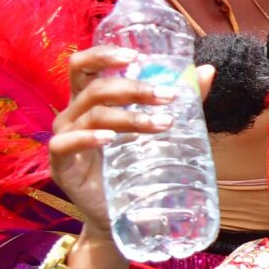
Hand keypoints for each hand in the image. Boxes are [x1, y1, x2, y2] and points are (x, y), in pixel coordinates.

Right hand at [48, 46, 209, 229]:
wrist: (124, 213)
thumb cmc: (138, 164)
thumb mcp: (160, 128)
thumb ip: (183, 101)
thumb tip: (206, 71)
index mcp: (90, 100)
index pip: (84, 66)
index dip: (103, 55)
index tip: (134, 55)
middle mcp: (73, 114)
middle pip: (94, 87)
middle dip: (133, 88)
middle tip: (167, 96)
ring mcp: (64, 137)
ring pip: (92, 115)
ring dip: (130, 116)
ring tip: (163, 124)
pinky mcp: (61, 164)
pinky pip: (65, 144)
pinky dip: (87, 138)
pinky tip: (110, 139)